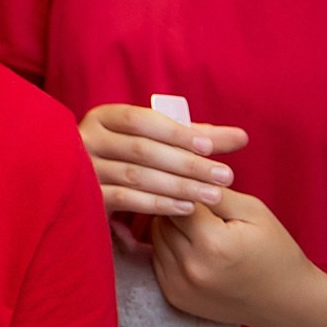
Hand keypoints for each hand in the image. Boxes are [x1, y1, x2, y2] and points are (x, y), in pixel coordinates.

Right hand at [78, 103, 247, 216]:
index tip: (210, 148)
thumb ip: (196, 138)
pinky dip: (158, 203)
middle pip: (142, 149)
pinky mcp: (87, 197)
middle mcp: (87, 139)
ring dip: (179, 185)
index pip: (140, 120)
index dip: (175, 132)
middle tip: (224, 176)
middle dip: (187, 163)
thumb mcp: (160, 143)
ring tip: (213, 194)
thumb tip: (241, 136)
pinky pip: (126, 199)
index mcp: (104, 118)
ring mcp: (84, 169)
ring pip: (136, 175)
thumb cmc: (132, 160)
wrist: (86, 192)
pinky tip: (186, 208)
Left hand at [152, 189, 325, 326]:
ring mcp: (179, 285)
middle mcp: (191, 267)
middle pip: (163, 218)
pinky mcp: (173, 296)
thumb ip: (215, 192)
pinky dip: (169, 248)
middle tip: (203, 209)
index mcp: (213, 243)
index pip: (178, 199)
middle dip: (179, 207)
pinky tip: (195, 249)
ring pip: (156, 236)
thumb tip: (183, 173)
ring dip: (171, 227)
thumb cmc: (274, 251)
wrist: (286, 303)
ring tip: (200, 229)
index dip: (188, 189)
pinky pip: (157, 257)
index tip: (199, 186)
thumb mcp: (254, 212)